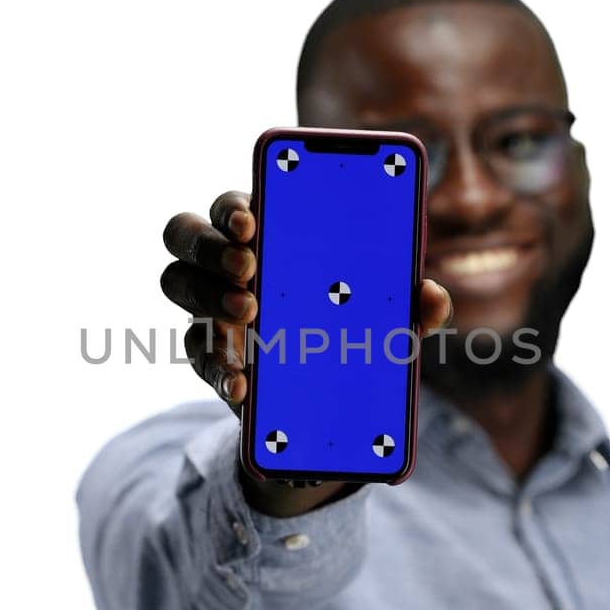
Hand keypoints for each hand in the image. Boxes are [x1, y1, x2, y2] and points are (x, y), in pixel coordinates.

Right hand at [161, 191, 450, 412]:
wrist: (321, 404)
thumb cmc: (349, 330)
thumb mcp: (385, 319)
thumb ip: (409, 305)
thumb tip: (433, 295)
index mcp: (266, 236)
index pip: (234, 205)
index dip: (234, 207)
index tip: (254, 222)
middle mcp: (225, 264)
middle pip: (184, 232)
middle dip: (211, 245)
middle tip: (249, 269)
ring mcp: (208, 307)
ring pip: (176, 281)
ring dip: (206, 294)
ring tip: (248, 314)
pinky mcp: (208, 354)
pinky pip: (195, 353)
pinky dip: (219, 367)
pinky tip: (242, 384)